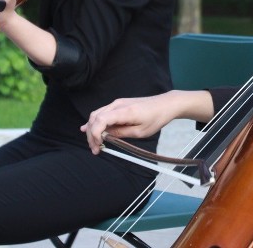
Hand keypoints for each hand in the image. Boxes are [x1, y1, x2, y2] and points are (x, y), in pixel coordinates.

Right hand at [81, 90, 214, 154]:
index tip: (98, 146)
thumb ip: (121, 134)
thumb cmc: (156, 118)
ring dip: (92, 129)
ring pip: (96, 114)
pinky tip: (87, 128)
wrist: (166, 104)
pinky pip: (102, 112)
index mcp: (124, 111)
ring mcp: (117, 103)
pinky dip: (95, 122)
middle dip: (92, 135)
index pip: (100, 120)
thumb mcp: (140, 132)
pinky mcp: (119, 104)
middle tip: (95, 149)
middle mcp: (117, 104)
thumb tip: (105, 136)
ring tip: (94, 143)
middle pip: (95, 118)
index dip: (95, 134)